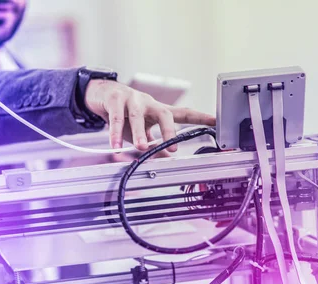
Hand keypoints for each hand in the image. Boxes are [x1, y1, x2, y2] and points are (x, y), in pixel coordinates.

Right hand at [84, 80, 214, 151]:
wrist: (101, 93)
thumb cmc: (125, 113)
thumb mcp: (141, 130)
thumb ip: (153, 143)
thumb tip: (167, 156)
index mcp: (159, 110)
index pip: (183, 114)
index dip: (200, 118)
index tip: (216, 122)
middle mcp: (149, 103)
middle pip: (164, 114)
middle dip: (169, 130)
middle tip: (173, 147)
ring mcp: (132, 99)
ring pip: (138, 117)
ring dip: (139, 133)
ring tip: (141, 147)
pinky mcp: (115, 99)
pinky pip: (116, 118)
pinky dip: (115, 134)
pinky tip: (115, 145)